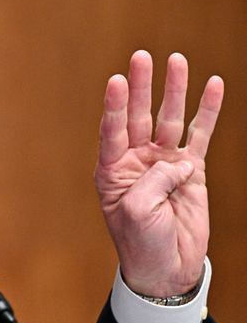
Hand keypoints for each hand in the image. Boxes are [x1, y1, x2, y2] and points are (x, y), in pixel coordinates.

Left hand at [95, 50, 223, 296]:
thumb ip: (156, 179)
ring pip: (170, 118)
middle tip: (141, 56)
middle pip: (139, 114)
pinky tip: (212, 86)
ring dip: (174, 90)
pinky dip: (207, 111)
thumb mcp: (137, 211)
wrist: (167, 266)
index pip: (112, 129)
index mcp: (112, 169)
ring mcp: (164, 161)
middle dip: (141, 85)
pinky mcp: (191, 170)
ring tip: (177, 60)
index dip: (114, 105)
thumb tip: (181, 161)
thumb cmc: (141, 242)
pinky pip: (200, 134)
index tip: (115, 80)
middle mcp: (136, 159)